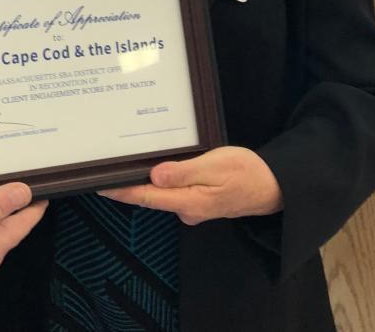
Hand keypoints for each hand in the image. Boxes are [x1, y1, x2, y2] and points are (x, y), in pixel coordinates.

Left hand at [97, 146, 282, 225]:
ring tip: (124, 165)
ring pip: (162, 194)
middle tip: (106, 168)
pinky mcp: (199, 202)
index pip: (146, 197)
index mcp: (188, 201)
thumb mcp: (217, 164)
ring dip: (144, 182)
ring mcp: (193, 208)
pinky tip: (154, 170)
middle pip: (150, 197)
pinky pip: (174, 192)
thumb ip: (185, 172)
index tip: (99, 185)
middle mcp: (186, 209)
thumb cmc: (248, 172)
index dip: (121, 191)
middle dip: (128, 185)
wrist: (275, 188)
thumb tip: (155, 177)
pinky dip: (161, 182)